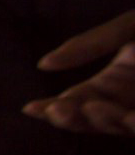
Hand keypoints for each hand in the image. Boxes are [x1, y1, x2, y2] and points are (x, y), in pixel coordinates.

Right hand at [24, 10, 134, 134]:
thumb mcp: (127, 27)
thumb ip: (88, 45)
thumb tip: (42, 64)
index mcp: (113, 82)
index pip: (75, 102)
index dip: (52, 108)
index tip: (29, 108)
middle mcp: (126, 100)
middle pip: (91, 121)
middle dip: (72, 119)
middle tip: (58, 109)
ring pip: (117, 127)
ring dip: (103, 122)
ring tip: (93, 107)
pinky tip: (129, 116)